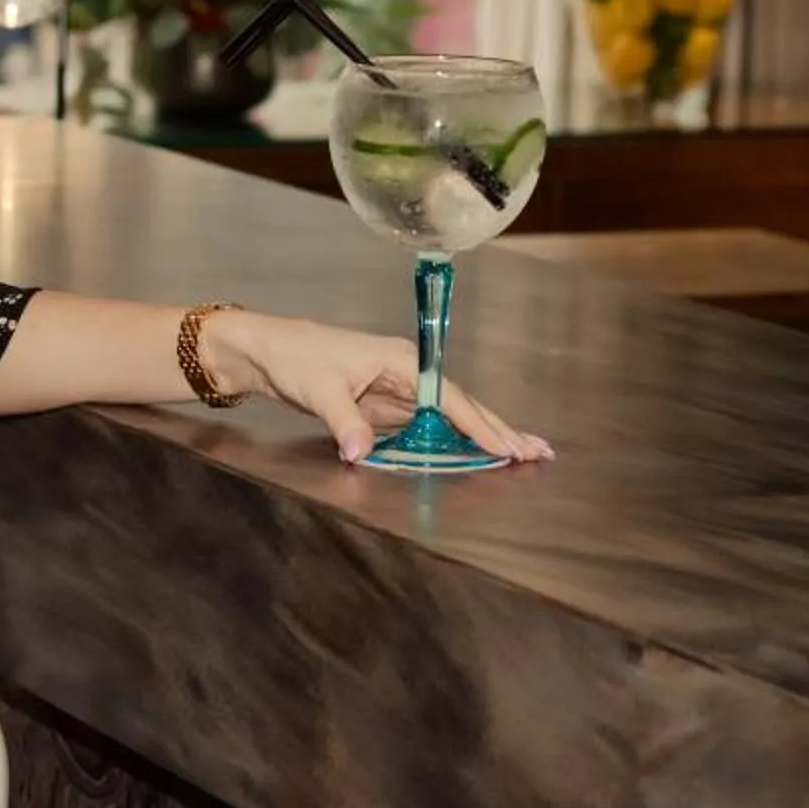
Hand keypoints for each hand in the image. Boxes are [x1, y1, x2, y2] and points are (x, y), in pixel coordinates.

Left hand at [208, 311, 552, 465]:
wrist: (269, 352)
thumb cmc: (296, 358)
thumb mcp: (319, 390)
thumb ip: (343, 422)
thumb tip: (360, 454)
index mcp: (400, 361)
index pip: (449, 397)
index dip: (479, 425)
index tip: (506, 448)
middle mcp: (407, 374)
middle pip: (463, 405)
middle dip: (500, 429)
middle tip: (538, 452)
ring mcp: (400, 390)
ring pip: (452, 417)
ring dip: (485, 436)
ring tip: (521, 455)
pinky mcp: (388, 406)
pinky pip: (431, 426)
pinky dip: (457, 440)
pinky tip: (476, 455)